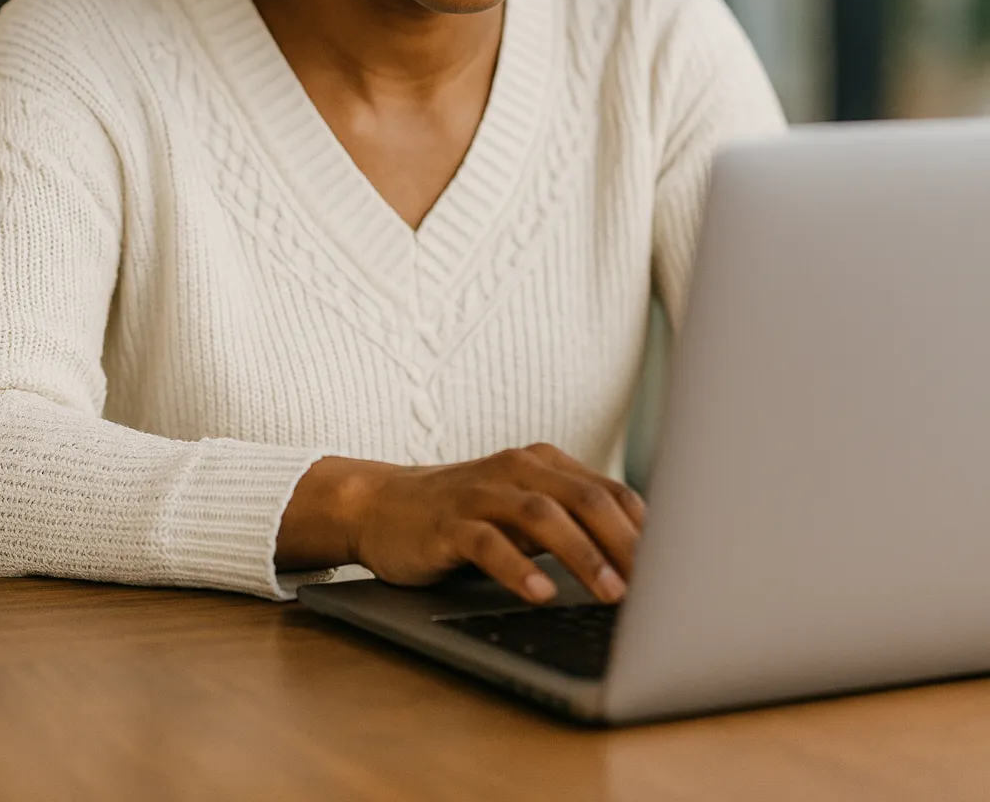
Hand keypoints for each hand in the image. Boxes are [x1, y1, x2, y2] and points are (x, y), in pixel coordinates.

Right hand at [277, 444, 644, 605]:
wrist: (381, 505)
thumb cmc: (465, 515)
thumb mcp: (522, 514)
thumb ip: (571, 525)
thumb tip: (638, 563)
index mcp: (544, 464)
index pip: (608, 491)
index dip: (645, 528)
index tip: (677, 566)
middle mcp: (517, 469)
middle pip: (584, 497)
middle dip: (625, 542)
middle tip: (655, 584)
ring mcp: (481, 493)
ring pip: (543, 515)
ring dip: (582, 555)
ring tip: (610, 593)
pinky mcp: (447, 522)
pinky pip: (486, 542)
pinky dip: (518, 568)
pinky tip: (540, 593)